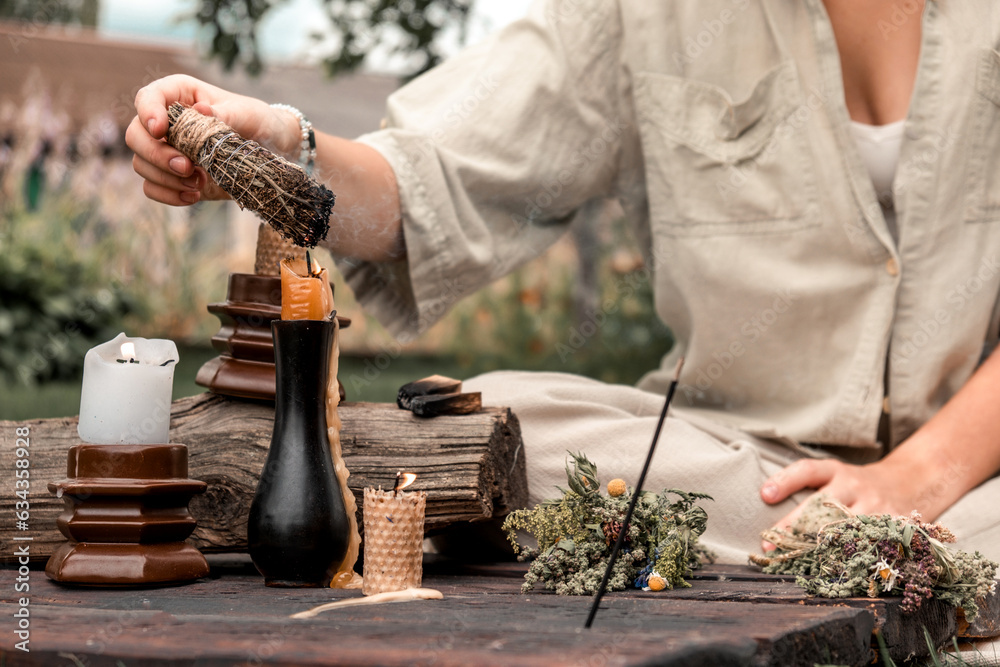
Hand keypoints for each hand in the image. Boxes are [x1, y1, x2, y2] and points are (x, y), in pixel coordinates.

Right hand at [125, 74, 300, 205]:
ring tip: (200, 182)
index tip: (160, 130)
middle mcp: (166, 121)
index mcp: (180, 94)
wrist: (270, 150)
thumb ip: (224, 113)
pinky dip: (168, 195)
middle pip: (136, 135)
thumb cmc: (256, 121)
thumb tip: (201, 109)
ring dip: (166, 178)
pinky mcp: (171, 176)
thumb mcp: (247, 114)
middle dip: (157, 154)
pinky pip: (151, 187)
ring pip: (141, 163)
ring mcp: (166, 150)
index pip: (148, 97)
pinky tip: (193, 196)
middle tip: (187, 167)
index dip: (148, 112)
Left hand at [758, 452, 949, 548]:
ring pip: (844, 528)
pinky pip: (870, 544)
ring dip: (819, 548)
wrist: (910, 481)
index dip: (785, 481)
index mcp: (836, 471)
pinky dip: (853, 559)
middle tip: (770, 546)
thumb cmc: (858, 485)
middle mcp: (855, 486)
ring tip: (798, 563)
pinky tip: (837, 573)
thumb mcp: (835, 475)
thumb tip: (767, 501)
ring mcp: (875, 506)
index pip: (808, 470)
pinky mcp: (893, 524)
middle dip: (793, 528)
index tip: (764, 495)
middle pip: (820, 506)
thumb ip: (808, 488)